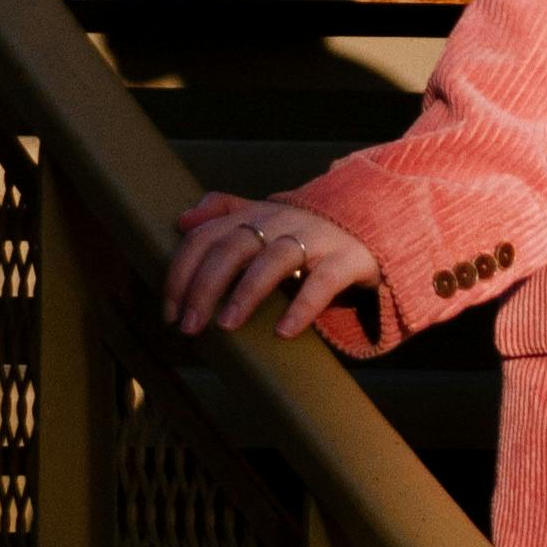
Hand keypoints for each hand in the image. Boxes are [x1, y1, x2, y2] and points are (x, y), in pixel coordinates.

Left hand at [162, 191, 379, 343]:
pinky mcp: (347, 258)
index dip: (181, 272)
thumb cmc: (308, 230)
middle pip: (233, 246)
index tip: (169, 311)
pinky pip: (322, 281)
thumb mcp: (266, 216)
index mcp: (255, 214)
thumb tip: (181, 220)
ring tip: (226, 326)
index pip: (205, 236)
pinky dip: (302, 306)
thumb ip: (224, 214)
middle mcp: (281, 220)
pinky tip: (283, 332)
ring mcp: (315, 237)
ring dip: (246, 292)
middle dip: (204, 286)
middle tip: (189, 328)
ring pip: (274, 258)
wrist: (377, 220)